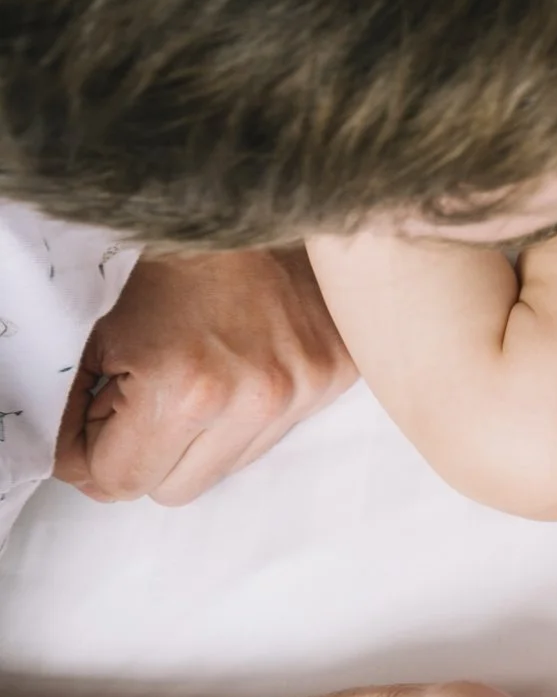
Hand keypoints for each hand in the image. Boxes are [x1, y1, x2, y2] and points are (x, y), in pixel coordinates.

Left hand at [55, 246, 357, 504]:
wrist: (257, 206)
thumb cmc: (180, 259)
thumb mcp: (107, 334)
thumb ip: (91, 410)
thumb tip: (84, 464)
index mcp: (185, 389)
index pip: (122, 481)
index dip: (93, 461)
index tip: (89, 439)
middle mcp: (253, 401)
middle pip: (174, 489)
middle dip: (145, 456)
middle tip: (138, 407)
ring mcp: (300, 394)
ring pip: (224, 470)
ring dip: (199, 438)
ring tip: (196, 379)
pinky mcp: (332, 382)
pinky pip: (271, 437)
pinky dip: (245, 416)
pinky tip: (237, 369)